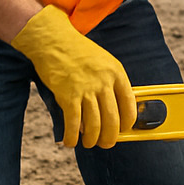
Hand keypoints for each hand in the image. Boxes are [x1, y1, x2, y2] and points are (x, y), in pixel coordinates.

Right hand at [11, 5, 135, 148]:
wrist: (53, 41)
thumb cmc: (78, 51)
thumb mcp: (103, 62)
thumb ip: (110, 82)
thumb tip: (112, 107)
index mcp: (117, 73)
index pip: (129, 104)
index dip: (127, 122)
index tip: (123, 130)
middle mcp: (104, 82)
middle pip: (113, 119)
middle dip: (111, 137)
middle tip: (107, 143)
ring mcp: (86, 90)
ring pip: (95, 125)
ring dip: (92, 139)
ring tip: (89, 143)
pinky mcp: (67, 96)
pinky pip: (74, 123)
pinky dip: (72, 136)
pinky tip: (70, 142)